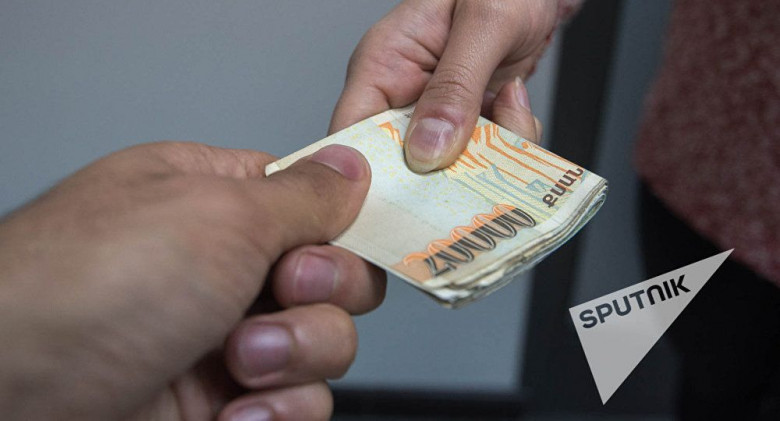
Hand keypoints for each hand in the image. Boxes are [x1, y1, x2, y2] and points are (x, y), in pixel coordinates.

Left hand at [0, 142, 384, 419]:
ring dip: (294, 357)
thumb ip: (303, 195)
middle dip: (320, 294)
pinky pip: (296, 402)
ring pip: (323, 344)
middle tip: (278, 292)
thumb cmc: (91, 284)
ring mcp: (223, 334)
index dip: (343, 226)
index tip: (343, 241)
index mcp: (217, 200)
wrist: (15, 396)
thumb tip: (351, 167)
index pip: (316, 204)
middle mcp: (223, 265)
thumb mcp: (218, 215)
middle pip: (334, 277)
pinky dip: (277, 410)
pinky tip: (234, 410)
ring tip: (237, 363)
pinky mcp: (221, 399)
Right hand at [331, 0, 555, 171]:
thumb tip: (426, 151)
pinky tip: (518, 117)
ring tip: (513, 125)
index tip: (394, 208)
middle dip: (440, 179)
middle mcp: (403, 95)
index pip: (351, 135)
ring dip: (486, 163)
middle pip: (401, 166)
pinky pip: (482, 159)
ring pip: (449, 170)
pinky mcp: (469, 123)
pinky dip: (509, 150)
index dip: (363, 180)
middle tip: (470, 184)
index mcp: (384, 65)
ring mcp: (438, 113)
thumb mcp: (484, 22)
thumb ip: (456, 84)